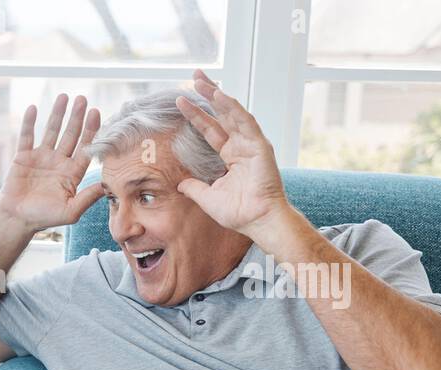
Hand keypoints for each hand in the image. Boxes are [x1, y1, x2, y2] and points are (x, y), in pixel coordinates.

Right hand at [0, 93, 105, 233]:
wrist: (16, 220)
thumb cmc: (43, 218)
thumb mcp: (71, 211)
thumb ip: (88, 197)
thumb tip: (108, 185)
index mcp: (72, 173)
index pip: (85, 147)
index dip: (91, 130)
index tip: (96, 113)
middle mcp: (59, 162)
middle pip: (71, 135)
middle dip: (77, 117)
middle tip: (83, 99)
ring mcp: (41, 158)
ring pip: (51, 131)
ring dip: (58, 114)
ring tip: (64, 96)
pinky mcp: (23, 157)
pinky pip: (27, 136)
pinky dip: (29, 122)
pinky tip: (34, 108)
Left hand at [173, 69, 290, 237]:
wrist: (257, 221)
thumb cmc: (238, 212)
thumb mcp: (207, 197)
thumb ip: (194, 188)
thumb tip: (180, 183)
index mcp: (230, 156)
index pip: (209, 130)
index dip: (196, 115)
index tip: (180, 101)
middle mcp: (240, 146)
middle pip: (221, 115)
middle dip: (207, 94)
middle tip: (194, 76)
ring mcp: (251, 144)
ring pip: (232, 113)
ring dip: (217, 95)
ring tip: (201, 80)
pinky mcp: (260, 145)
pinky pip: (245, 122)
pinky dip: (232, 108)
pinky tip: (220, 95)